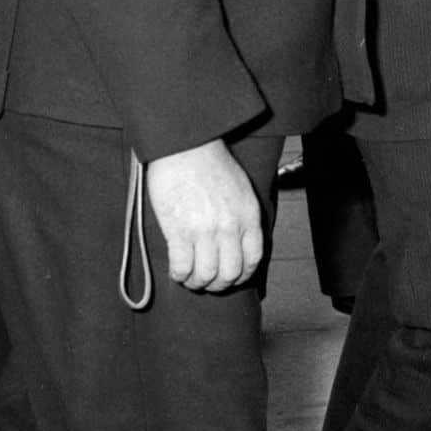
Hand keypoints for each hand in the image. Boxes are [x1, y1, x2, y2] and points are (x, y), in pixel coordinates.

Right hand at [143, 140, 264, 291]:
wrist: (185, 145)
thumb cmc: (210, 163)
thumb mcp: (241, 189)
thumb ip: (242, 217)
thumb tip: (236, 244)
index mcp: (248, 215)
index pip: (252, 260)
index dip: (241, 276)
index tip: (230, 277)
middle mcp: (230, 226)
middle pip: (229, 274)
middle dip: (217, 285)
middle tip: (206, 281)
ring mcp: (205, 230)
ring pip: (206, 276)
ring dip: (197, 283)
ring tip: (189, 277)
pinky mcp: (179, 230)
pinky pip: (182, 267)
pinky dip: (180, 275)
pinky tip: (177, 270)